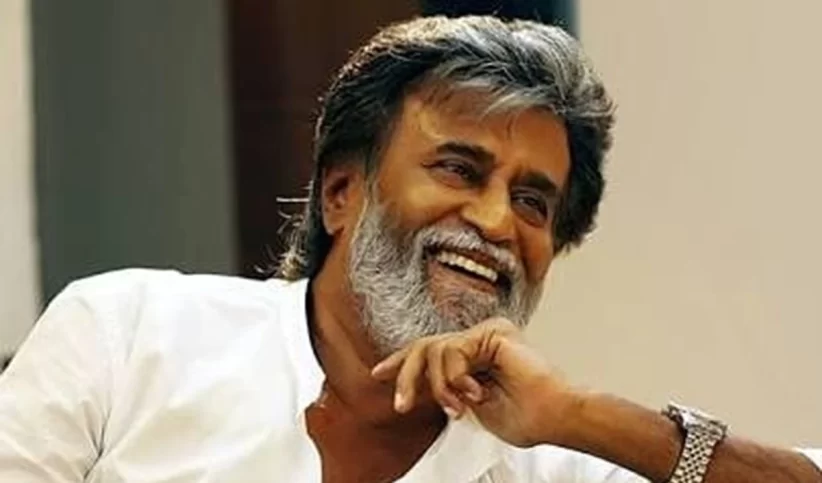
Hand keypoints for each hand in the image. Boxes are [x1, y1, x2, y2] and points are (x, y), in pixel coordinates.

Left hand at [370, 317, 577, 447]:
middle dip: (406, 375)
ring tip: (458, 408)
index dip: (402, 362)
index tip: (378, 374)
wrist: (553, 418)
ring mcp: (487, 332)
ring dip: (440, 387)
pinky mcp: (492, 331)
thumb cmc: (526, 418)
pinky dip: (455, 378)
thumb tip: (421, 386)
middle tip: (401, 404)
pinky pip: (451, 351)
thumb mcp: (471, 405)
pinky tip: (474, 394)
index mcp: (477, 354)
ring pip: (434, 349)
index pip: (431, 349)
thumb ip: (448, 390)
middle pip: (425, 345)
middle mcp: (481, 338)